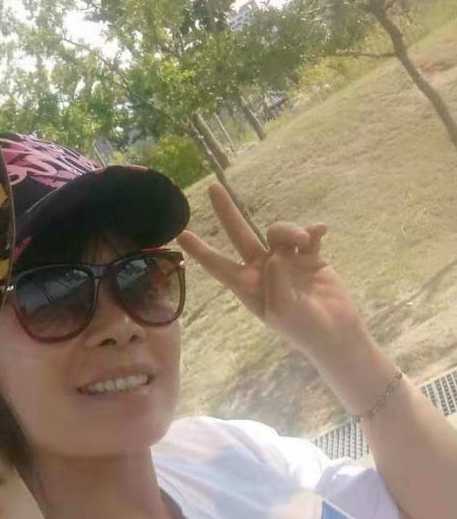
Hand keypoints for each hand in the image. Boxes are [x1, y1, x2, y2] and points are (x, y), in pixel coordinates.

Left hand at [176, 184, 366, 361]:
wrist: (336, 331)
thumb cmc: (304, 327)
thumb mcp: (284, 310)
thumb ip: (276, 282)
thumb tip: (275, 255)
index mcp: (249, 286)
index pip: (219, 266)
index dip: (201, 251)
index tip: (182, 235)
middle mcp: (263, 269)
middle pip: (240, 235)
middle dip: (227, 212)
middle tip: (212, 187)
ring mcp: (286, 261)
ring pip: (277, 232)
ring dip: (289, 231)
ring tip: (304, 242)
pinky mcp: (308, 256)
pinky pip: (306, 235)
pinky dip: (312, 231)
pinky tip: (321, 231)